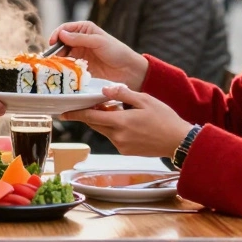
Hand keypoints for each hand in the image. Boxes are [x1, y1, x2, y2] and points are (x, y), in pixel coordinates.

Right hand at [49, 21, 147, 88]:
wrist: (127, 70)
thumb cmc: (116, 51)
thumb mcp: (98, 42)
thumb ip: (80, 38)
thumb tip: (62, 35)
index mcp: (84, 29)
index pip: (65, 29)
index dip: (57, 35)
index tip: (52, 43)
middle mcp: (80, 40)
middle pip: (61, 42)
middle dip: (55, 49)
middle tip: (51, 58)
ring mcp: (80, 54)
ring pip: (63, 55)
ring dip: (58, 59)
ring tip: (54, 65)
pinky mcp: (80, 66)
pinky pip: (68, 66)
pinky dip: (63, 68)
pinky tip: (62, 71)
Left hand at [61, 85, 192, 157]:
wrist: (179, 141)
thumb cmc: (165, 119)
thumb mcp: (145, 100)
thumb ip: (122, 94)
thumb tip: (104, 90)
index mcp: (121, 122)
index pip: (91, 117)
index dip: (75, 114)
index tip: (63, 112)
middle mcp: (118, 136)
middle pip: (95, 124)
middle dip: (87, 115)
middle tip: (81, 105)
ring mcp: (121, 146)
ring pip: (103, 130)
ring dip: (102, 120)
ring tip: (110, 109)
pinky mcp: (126, 151)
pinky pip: (112, 137)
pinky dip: (112, 128)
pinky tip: (123, 120)